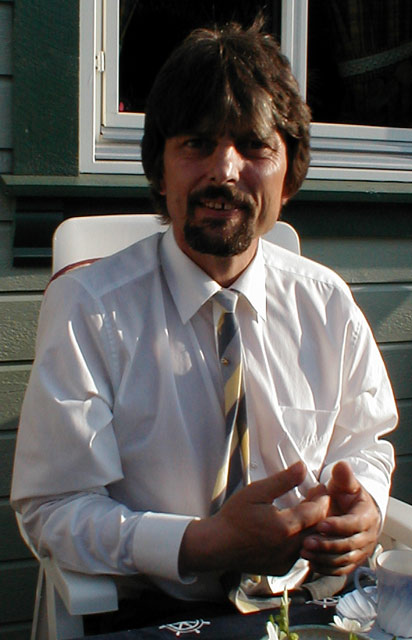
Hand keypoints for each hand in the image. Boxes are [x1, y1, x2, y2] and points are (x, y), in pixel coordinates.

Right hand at [179, 462, 329, 576]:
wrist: (217, 545)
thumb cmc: (234, 517)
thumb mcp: (257, 492)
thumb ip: (283, 480)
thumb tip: (303, 468)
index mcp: (285, 526)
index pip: (318, 512)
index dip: (322, 498)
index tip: (320, 488)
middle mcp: (290, 547)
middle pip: (318, 528)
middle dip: (319, 511)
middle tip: (314, 497)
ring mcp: (286, 560)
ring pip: (310, 542)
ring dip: (310, 527)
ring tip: (304, 511)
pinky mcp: (281, 568)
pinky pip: (298, 553)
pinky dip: (299, 540)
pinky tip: (289, 529)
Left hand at [301, 461, 380, 574]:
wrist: (352, 512)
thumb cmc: (346, 495)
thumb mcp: (345, 484)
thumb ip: (342, 477)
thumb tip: (342, 465)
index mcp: (367, 517)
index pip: (354, 524)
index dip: (338, 526)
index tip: (320, 524)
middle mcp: (366, 537)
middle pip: (348, 546)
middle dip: (327, 545)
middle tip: (307, 542)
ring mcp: (359, 552)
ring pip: (343, 560)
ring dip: (324, 558)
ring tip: (304, 552)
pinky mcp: (350, 562)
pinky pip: (340, 570)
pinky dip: (326, 569)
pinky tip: (310, 563)